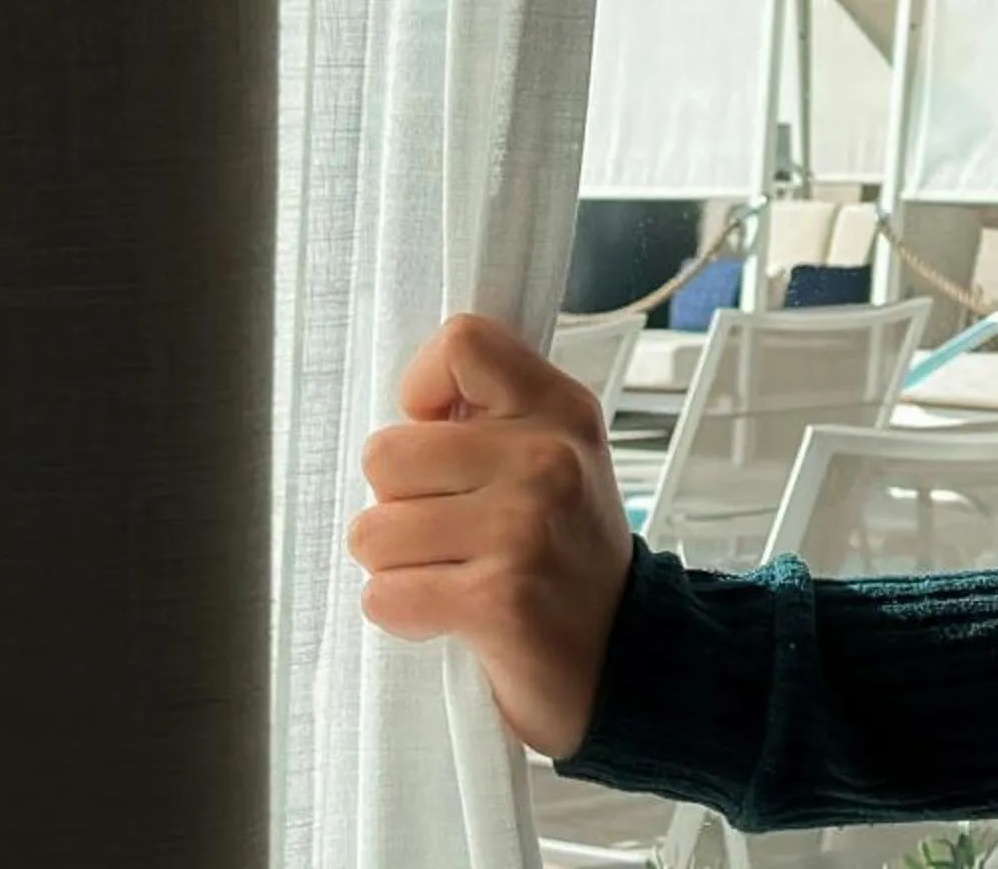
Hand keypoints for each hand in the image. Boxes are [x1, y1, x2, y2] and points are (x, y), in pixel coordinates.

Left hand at [347, 314, 635, 759]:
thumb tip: (407, 406)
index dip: (423, 390)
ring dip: (398, 567)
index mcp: (561, 409)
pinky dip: (403, 615)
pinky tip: (452, 617)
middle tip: (454, 531)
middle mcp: (548, 458)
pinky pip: (383, 596)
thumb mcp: (553, 459)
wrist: (626, 654)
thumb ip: (491, 419)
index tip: (442, 437)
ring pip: (372, 531)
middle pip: (385, 453)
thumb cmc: (566, 554)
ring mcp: (525, 527)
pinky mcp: (498, 598)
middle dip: (399, 504)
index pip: (463, 342)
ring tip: (456, 575)